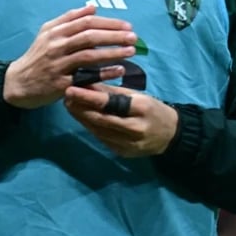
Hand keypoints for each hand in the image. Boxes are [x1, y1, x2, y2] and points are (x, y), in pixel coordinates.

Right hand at [3, 5, 135, 108]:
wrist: (18, 83)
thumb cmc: (37, 56)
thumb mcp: (47, 32)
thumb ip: (69, 19)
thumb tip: (93, 7)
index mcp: (55, 31)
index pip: (86, 22)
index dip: (108, 22)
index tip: (127, 25)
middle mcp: (56, 46)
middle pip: (89, 37)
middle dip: (114, 35)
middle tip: (134, 36)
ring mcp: (59, 65)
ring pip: (89, 56)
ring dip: (113, 52)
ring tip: (131, 51)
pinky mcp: (61, 84)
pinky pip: (86, 77)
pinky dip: (104, 73)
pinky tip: (119, 70)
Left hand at [63, 84, 178, 157]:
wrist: (170, 134)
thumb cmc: (151, 109)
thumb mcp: (136, 95)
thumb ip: (111, 92)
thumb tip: (86, 83)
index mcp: (141, 109)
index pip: (109, 103)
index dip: (87, 97)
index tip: (70, 89)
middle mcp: (134, 128)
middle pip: (100, 119)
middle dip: (80, 108)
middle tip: (65, 97)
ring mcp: (128, 144)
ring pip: (98, 130)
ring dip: (81, 118)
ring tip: (70, 105)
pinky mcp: (122, 153)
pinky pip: (102, 138)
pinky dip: (90, 127)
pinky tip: (82, 118)